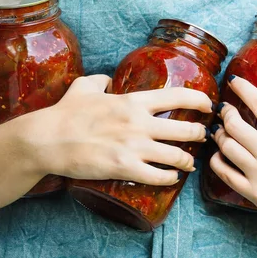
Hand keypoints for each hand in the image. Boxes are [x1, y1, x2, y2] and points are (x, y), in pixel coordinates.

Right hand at [23, 75, 211, 185]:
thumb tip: (108, 80)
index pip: (178, 96)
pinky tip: (173, 178)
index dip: (200, 100)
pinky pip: (159, 176)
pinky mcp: (125, 168)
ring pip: (178, 156)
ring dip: (188, 160)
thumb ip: (101, 80)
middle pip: (186, 130)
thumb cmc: (65, 113)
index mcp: (133, 101)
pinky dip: (171, 178)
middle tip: (204, 137)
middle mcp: (139, 123)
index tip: (208, 105)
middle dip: (201, 134)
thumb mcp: (84, 87)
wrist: (48, 139)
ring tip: (190, 161)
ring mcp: (134, 147)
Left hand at [209, 75, 256, 243]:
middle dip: (225, 113)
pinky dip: (216, 161)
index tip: (233, 81)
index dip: (244, 90)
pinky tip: (217, 154)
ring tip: (218, 129)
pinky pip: (225, 174)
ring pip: (227, 148)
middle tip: (223, 109)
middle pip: (235, 126)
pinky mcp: (254, 194)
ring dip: (219, 135)